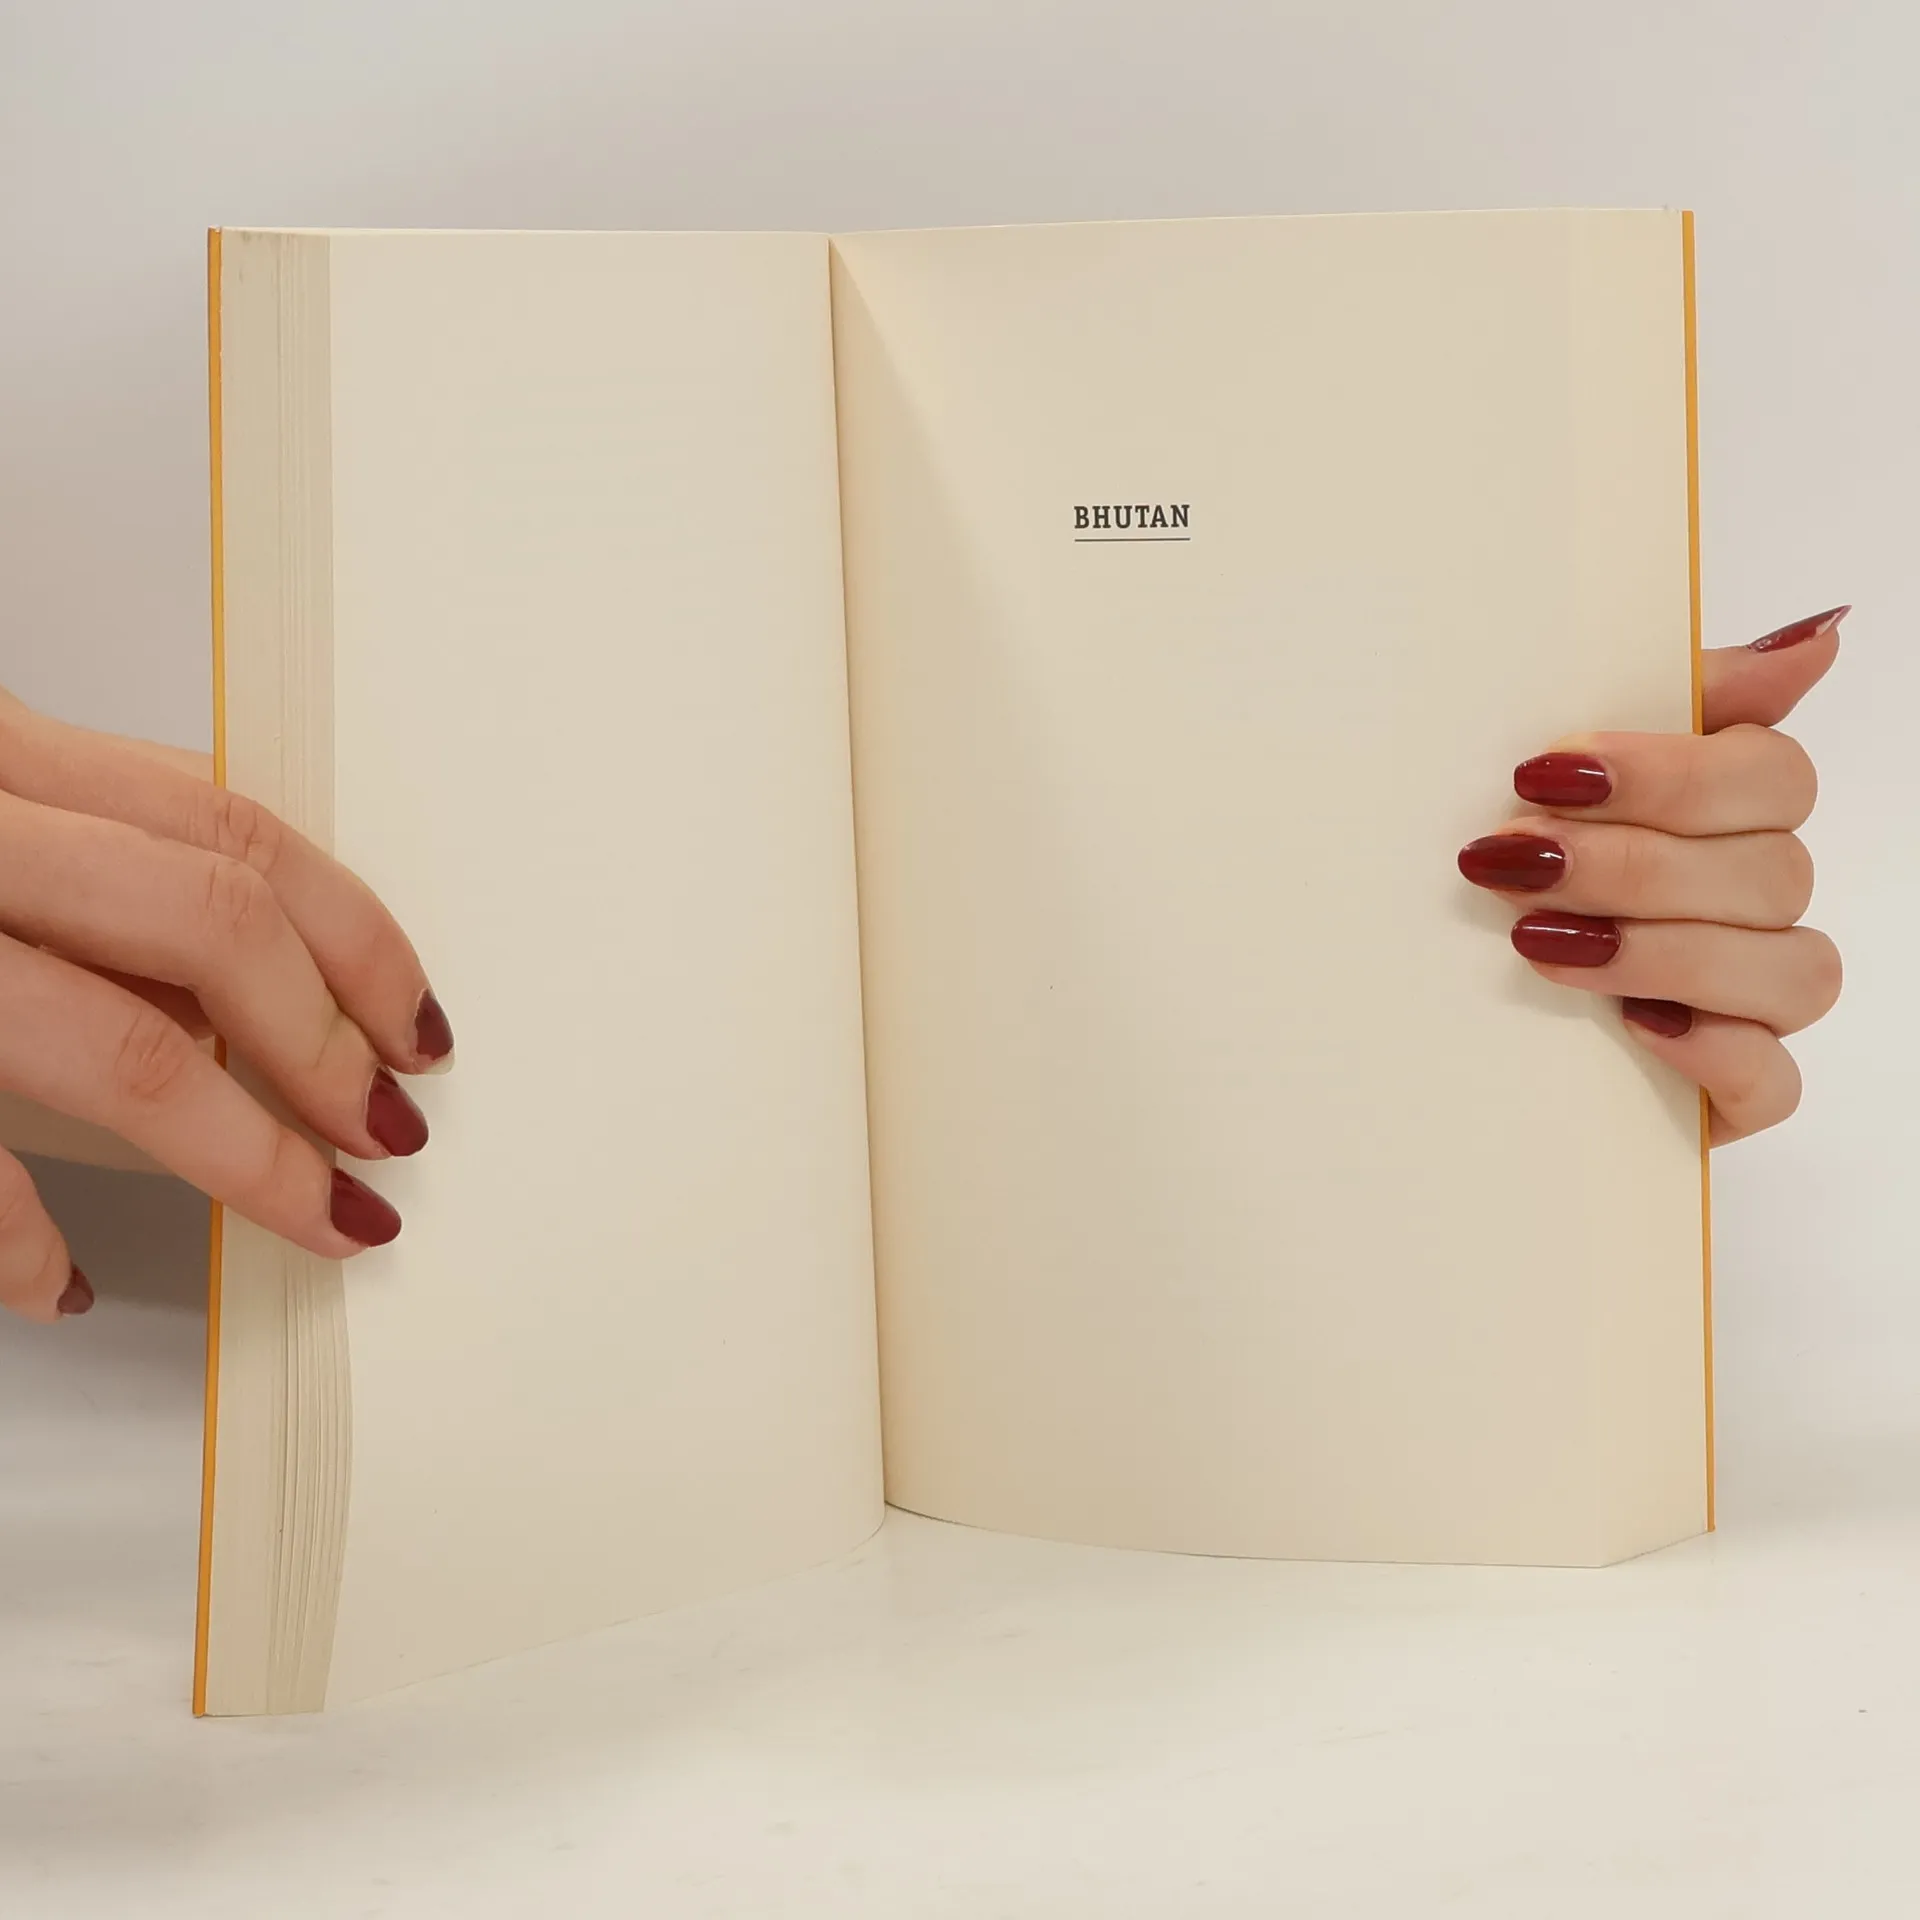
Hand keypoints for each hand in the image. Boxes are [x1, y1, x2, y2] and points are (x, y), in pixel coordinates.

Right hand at [0, 688, 451, 1322]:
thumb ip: (77, 849)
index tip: (418, 1026)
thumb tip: (243, 975)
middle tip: (388, 1131)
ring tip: (318, 1211)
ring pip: (113, 1039)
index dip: (358, 939)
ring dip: (243, 1150)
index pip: (235, 836)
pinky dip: (15, 1229)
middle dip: (327, 1042)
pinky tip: (61, 1281)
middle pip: (208, 923)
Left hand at [1457, 606, 1845, 1144]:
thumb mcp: (1563, 766)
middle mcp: (1756, 902)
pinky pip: (1775, 1082)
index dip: (1668, 775)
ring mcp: (1755, 1000)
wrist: (1420, 990)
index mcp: (1729, 813)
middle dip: (1633, 865)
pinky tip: (1640, 1027)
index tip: (1542, 773)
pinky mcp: (1734, 1089)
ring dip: (1664, 951)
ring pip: (1789, 972)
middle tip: (1517, 860)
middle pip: (1772, 871)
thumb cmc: (1509, 860)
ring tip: (1539, 941)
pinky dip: (1716, 1053)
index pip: (1770, 774)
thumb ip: (1685, 693)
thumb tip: (1819, 635)